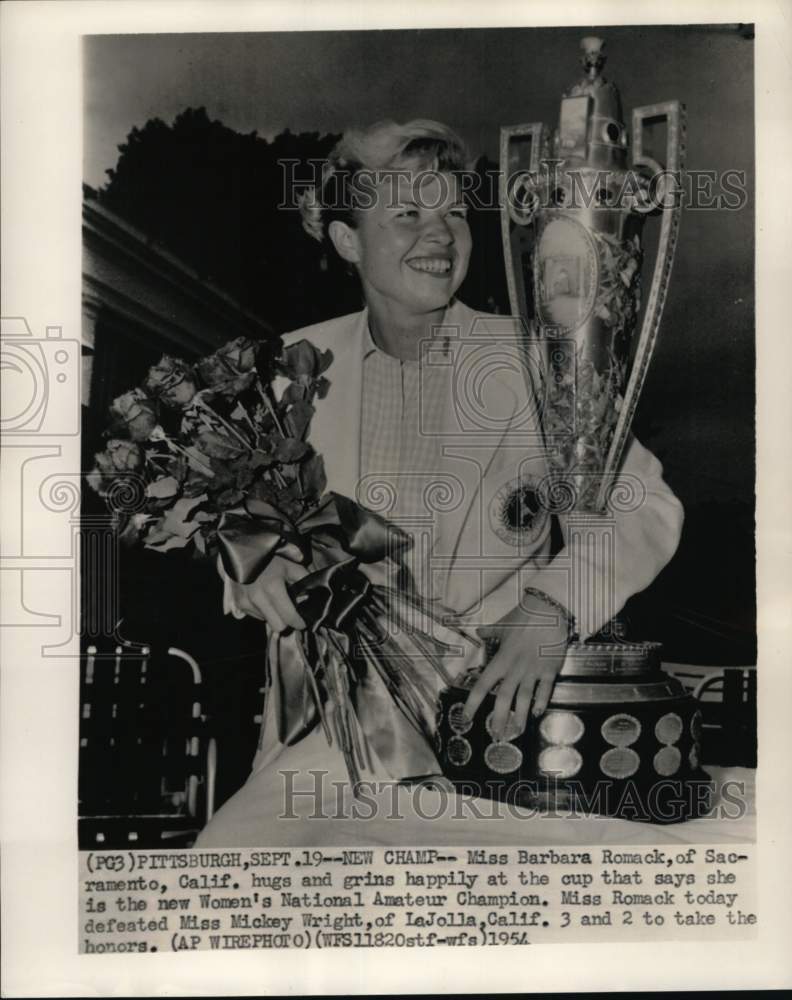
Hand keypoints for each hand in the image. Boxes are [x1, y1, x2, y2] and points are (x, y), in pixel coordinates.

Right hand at [219, 554, 307, 632]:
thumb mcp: (290, 566)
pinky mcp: (239, 604)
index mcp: (273, 588)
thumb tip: (313, 594)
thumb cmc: (269, 559)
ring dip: (272, 615)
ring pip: (266, 621)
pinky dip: (261, 611)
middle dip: (286, 621)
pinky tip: (262, 597)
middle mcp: (258, 598)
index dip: (298, 622)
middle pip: (277, 626)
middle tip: (289, 612)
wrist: (242, 553)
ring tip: (273, 599)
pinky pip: (255, 616)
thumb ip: (304, 579)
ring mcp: (246, 602)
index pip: (288, 617)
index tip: (302, 622)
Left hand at [463, 593, 568, 737]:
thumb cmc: (523, 616)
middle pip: (503, 698)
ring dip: (521, 717)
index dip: (473, 703)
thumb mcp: (502, 625)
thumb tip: (477, 631)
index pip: (483, 685)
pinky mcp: (550, 669)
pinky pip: (545, 689)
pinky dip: (542, 701)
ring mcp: (533, 670)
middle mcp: (515, 668)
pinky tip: (539, 712)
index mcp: (501, 659)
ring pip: (524, 698)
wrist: (548, 609)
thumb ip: (489, 631)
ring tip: (518, 731)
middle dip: (499, 719)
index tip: (467, 716)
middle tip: (496, 735)